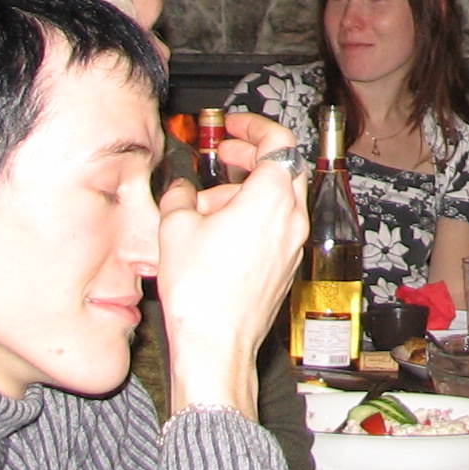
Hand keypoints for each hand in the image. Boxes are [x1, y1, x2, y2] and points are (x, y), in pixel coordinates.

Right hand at [157, 112, 306, 418]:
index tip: (233, 125)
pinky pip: (274, 227)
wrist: (216, 344)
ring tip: (203, 209)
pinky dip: (252, 217)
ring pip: (277, 200)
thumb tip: (180, 191)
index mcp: (271, 199)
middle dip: (252, 156)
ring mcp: (293, 245)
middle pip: (283, 168)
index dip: (254, 126)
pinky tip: (216, 234)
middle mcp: (291, 219)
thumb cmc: (201, 292)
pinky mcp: (286, 266)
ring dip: (245, 192)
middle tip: (225, 153)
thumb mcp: (175, 228)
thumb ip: (179, 196)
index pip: (279, 141)